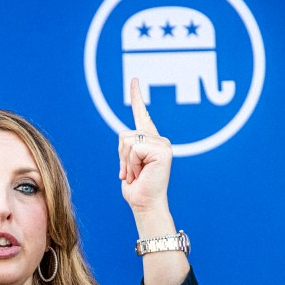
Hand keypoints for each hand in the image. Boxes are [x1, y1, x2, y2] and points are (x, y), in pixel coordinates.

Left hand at [119, 77, 171, 213]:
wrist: (145, 204)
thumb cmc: (136, 188)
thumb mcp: (127, 164)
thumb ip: (127, 149)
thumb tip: (127, 141)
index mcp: (150, 141)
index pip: (141, 114)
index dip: (137, 97)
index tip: (134, 80)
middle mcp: (159, 139)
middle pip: (124, 135)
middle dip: (121, 157)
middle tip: (131, 173)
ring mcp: (163, 144)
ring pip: (128, 141)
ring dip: (126, 162)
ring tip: (137, 174)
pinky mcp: (163, 150)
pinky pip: (135, 148)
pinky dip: (132, 163)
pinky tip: (141, 174)